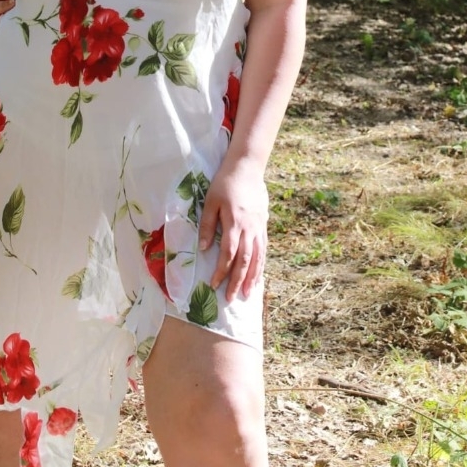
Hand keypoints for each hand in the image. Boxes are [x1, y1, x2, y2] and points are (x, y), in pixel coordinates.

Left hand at [198, 162, 268, 301]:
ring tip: (248, 294)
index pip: (228, 254)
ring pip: (257, 257)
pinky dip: (261, 264)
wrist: (247, 168)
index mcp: (234, 223)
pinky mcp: (263, 225)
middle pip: (244, 260)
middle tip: (231, 298)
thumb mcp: (210, 202)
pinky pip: (264, 249)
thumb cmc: (224, 183)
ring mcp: (258, 227)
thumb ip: (207, 225)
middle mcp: (249, 228)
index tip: (214, 285)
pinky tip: (258, 274)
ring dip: (253, 277)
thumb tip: (203, 248)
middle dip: (238, 281)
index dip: (221, 271)